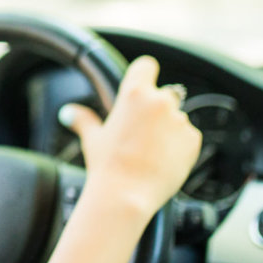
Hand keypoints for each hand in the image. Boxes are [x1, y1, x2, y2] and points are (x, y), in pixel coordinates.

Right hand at [56, 56, 200, 219]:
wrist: (127, 196)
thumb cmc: (107, 167)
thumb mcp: (93, 139)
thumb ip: (83, 120)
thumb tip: (69, 112)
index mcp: (135, 93)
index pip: (147, 65)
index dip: (144, 75)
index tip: (141, 87)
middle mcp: (160, 101)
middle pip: (163, 94)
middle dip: (155, 110)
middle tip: (141, 133)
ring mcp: (179, 120)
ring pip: (176, 118)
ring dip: (168, 130)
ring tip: (151, 153)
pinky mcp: (193, 139)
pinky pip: (188, 137)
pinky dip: (179, 146)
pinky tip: (163, 161)